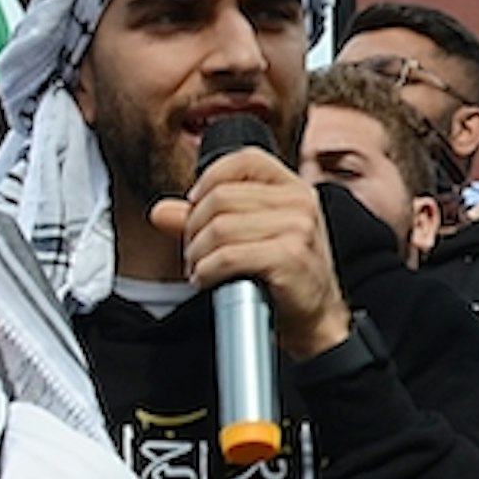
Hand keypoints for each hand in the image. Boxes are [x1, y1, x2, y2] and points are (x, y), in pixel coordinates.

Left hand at [154, 142, 353, 357]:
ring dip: (197, 254)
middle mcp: (300, 203)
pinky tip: (206, 280)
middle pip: (221, 197)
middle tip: (194, 252)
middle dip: (194, 227)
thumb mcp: (250, 237)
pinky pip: (228, 256)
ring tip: (199, 268)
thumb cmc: (285, 277)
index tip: (195, 207)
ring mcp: (298, 228)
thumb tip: (161, 211)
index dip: (209, 179)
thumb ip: (204, 220)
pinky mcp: (290, 256)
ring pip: (219, 228)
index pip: (244, 160)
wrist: (316, 319)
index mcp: (293, 189)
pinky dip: (206, 271)